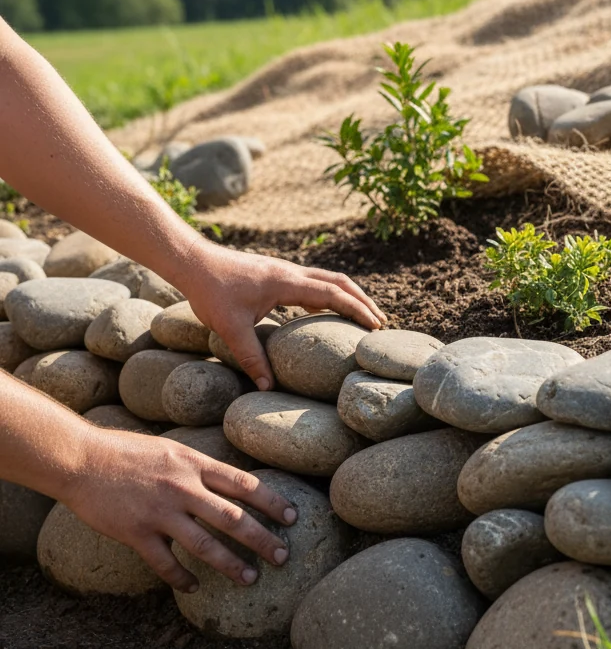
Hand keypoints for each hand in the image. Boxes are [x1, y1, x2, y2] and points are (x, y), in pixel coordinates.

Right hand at [64, 427, 297, 591]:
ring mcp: (160, 512)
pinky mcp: (137, 533)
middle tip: (283, 556)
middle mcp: (182, 487)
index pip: (244, 484)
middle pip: (233, 517)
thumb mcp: (171, 448)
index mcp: (193, 463)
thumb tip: (228, 483)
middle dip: (263, 539)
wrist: (80, 459)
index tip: (292, 517)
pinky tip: (194, 587)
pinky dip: (182, 578)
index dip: (272, 502)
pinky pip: (166, 563)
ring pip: (206, 545)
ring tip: (250, 579)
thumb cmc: (125, 451)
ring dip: (231, 565)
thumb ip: (198, 467)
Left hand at [180, 240, 385, 389]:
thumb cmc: (211, 291)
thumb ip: (251, 358)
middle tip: (380, 323)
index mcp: (287, 282)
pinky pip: (311, 283)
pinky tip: (324, 312)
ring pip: (327, 279)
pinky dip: (327, 295)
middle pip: (339, 282)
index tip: (376, 326)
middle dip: (362, 301)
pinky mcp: (276, 274)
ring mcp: (284, 271)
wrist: (193, 262)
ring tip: (361, 317)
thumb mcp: (230, 328)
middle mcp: (291, 272)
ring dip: (347, 296)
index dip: (357, 309)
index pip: (333, 294)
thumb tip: (268, 387)